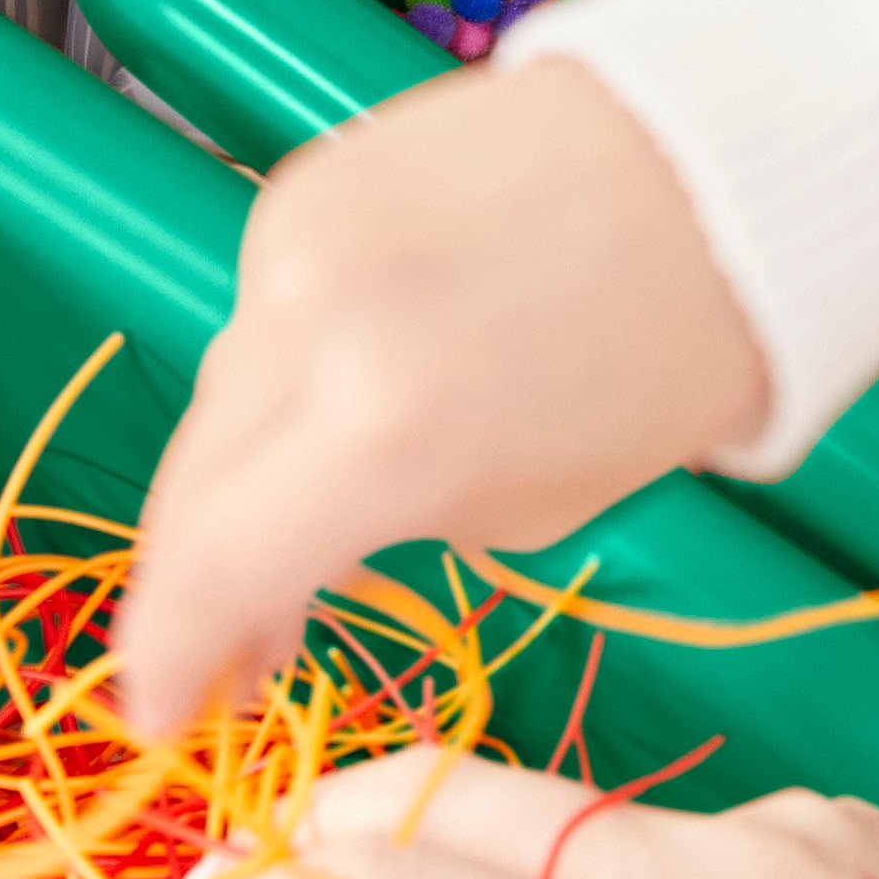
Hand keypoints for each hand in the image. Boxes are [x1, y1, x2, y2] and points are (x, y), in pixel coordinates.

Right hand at [117, 57, 764, 743]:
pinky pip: (256, 316)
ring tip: (288, 530)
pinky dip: (280, 376)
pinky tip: (336, 401)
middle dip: (189, 581)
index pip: (208, 570)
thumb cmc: (667, 357)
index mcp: (384, 432)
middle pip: (187, 485)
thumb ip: (380, 544)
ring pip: (218, 394)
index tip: (160, 714)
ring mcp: (290, 245)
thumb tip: (277, 588)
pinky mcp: (298, 190)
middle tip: (219, 650)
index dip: (165, 657)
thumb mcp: (531, 505)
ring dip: (236, 477)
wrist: (718, 164)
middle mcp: (308, 329)